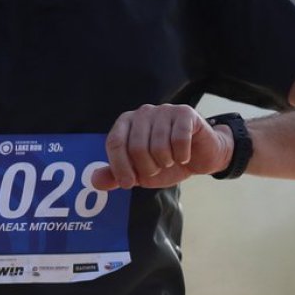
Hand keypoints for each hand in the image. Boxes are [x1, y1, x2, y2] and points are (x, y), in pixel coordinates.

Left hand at [91, 104, 233, 189]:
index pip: (115, 143)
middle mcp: (143, 112)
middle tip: (157, 170)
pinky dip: (181, 155)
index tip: (129, 184)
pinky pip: (179, 141)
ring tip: (171, 161)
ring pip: (159, 146)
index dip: (120, 167)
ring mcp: (165, 110)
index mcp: (127, 122)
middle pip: (136, 147)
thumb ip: (116, 176)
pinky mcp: (185, 113)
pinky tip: (184, 156)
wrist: (199, 157)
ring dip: (166, 163)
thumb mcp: (139, 173)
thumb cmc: (166, 162)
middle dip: (147, 168)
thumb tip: (94, 181)